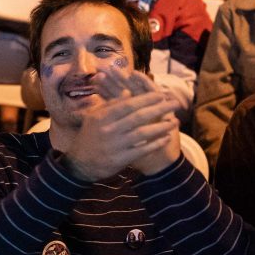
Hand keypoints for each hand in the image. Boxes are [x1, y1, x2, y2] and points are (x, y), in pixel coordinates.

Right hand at [62, 89, 178, 181]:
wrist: (80, 163)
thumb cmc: (90, 135)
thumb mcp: (95, 116)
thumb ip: (112, 105)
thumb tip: (128, 92)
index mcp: (103, 116)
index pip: (129, 104)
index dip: (147, 99)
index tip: (161, 95)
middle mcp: (110, 130)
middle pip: (139, 117)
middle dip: (159, 109)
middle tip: (175, 104)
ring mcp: (116, 145)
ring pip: (143, 134)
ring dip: (161, 127)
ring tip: (175, 121)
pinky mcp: (121, 159)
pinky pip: (142, 150)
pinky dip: (155, 144)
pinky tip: (166, 138)